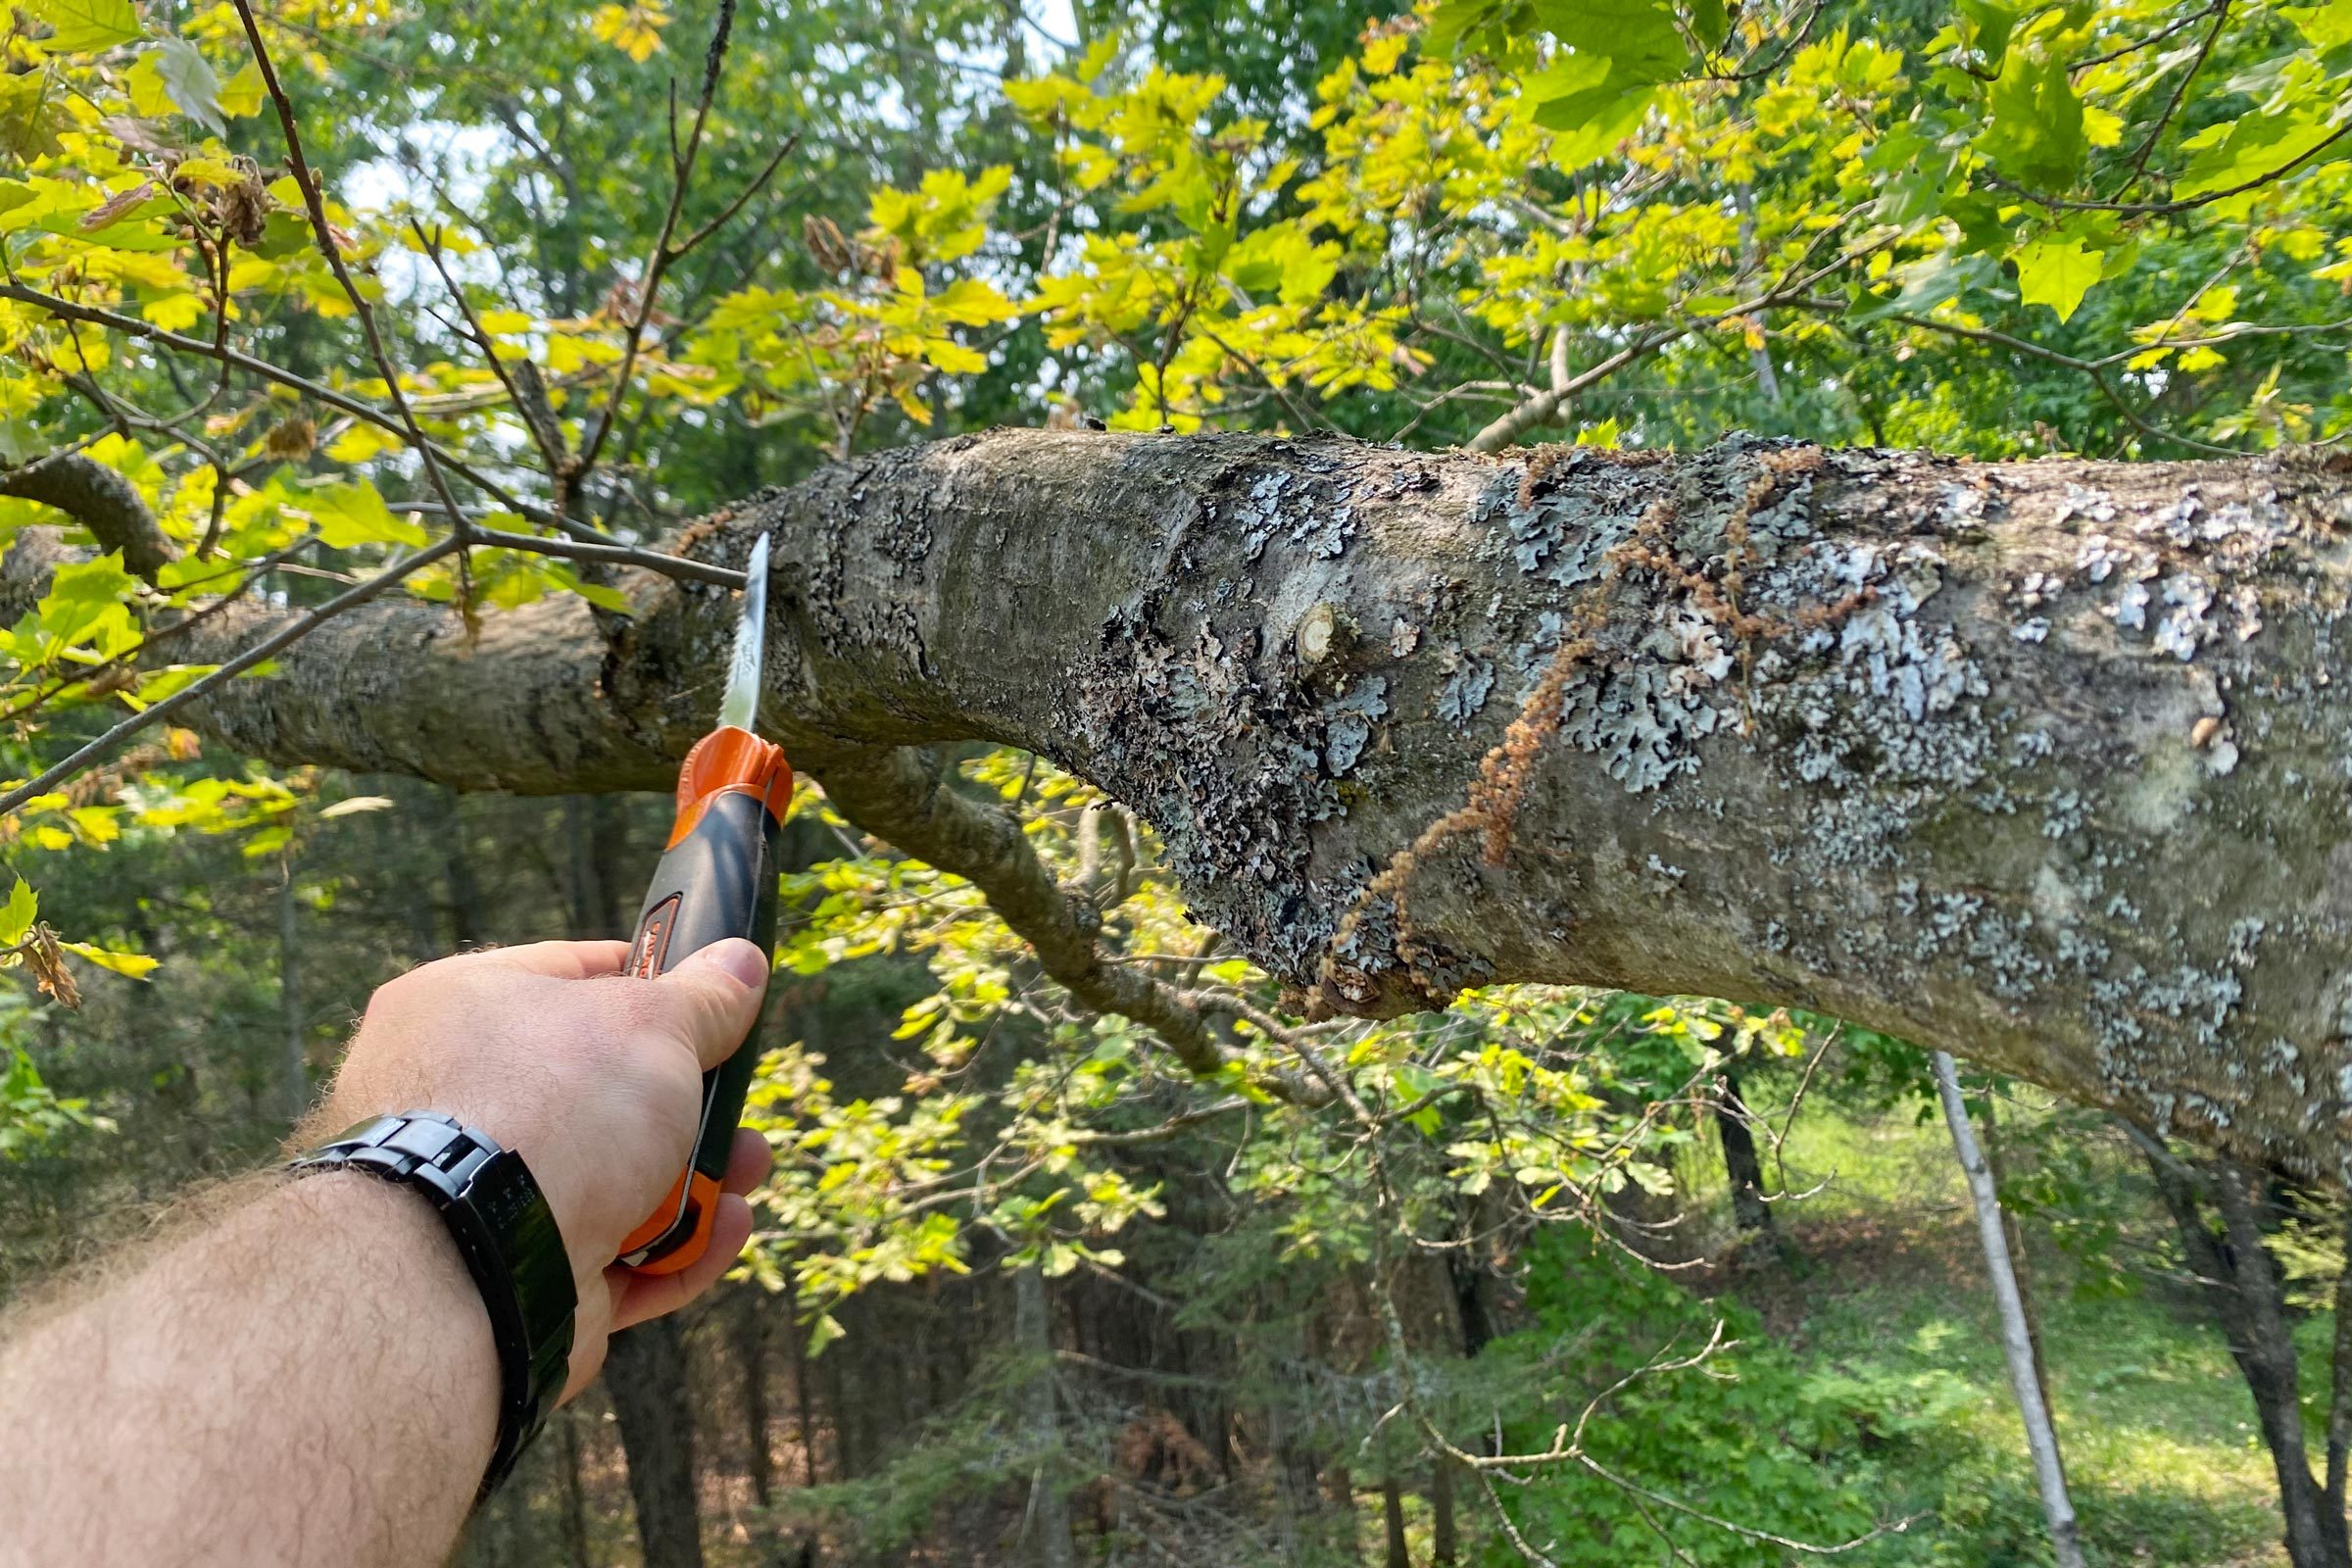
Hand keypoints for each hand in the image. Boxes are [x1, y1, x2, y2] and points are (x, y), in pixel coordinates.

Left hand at [317, 937, 774, 1394]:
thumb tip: (741, 962)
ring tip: (749, 1172)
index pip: (570, 975)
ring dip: (697, 1178)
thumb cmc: (548, 1110)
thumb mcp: (652, 1024)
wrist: (470, 1264)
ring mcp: (481, 1195)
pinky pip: (609, 1254)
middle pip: (601, 1089)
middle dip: (690, 1102)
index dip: (651, 982)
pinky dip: (673, 1247)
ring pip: (613, 1178)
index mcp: (463, 1007)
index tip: (711, 1000)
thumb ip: (704, 997)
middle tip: (739, 1102)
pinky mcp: (512, 1277)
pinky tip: (726, 1229)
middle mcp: (458, 1098)